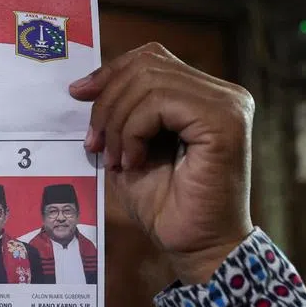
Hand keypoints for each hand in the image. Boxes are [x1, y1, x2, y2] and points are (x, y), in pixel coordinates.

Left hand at [70, 42, 255, 284]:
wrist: (196, 248)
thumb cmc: (166, 208)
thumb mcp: (131, 151)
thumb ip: (120, 116)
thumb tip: (83, 86)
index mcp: (203, 96)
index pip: (150, 59)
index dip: (110, 72)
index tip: (77, 95)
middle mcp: (223, 94)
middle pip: (146, 65)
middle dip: (108, 104)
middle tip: (96, 146)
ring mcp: (227, 104)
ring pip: (149, 81)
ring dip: (118, 123)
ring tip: (116, 160)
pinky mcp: (224, 121)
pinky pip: (160, 102)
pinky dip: (134, 130)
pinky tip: (133, 162)